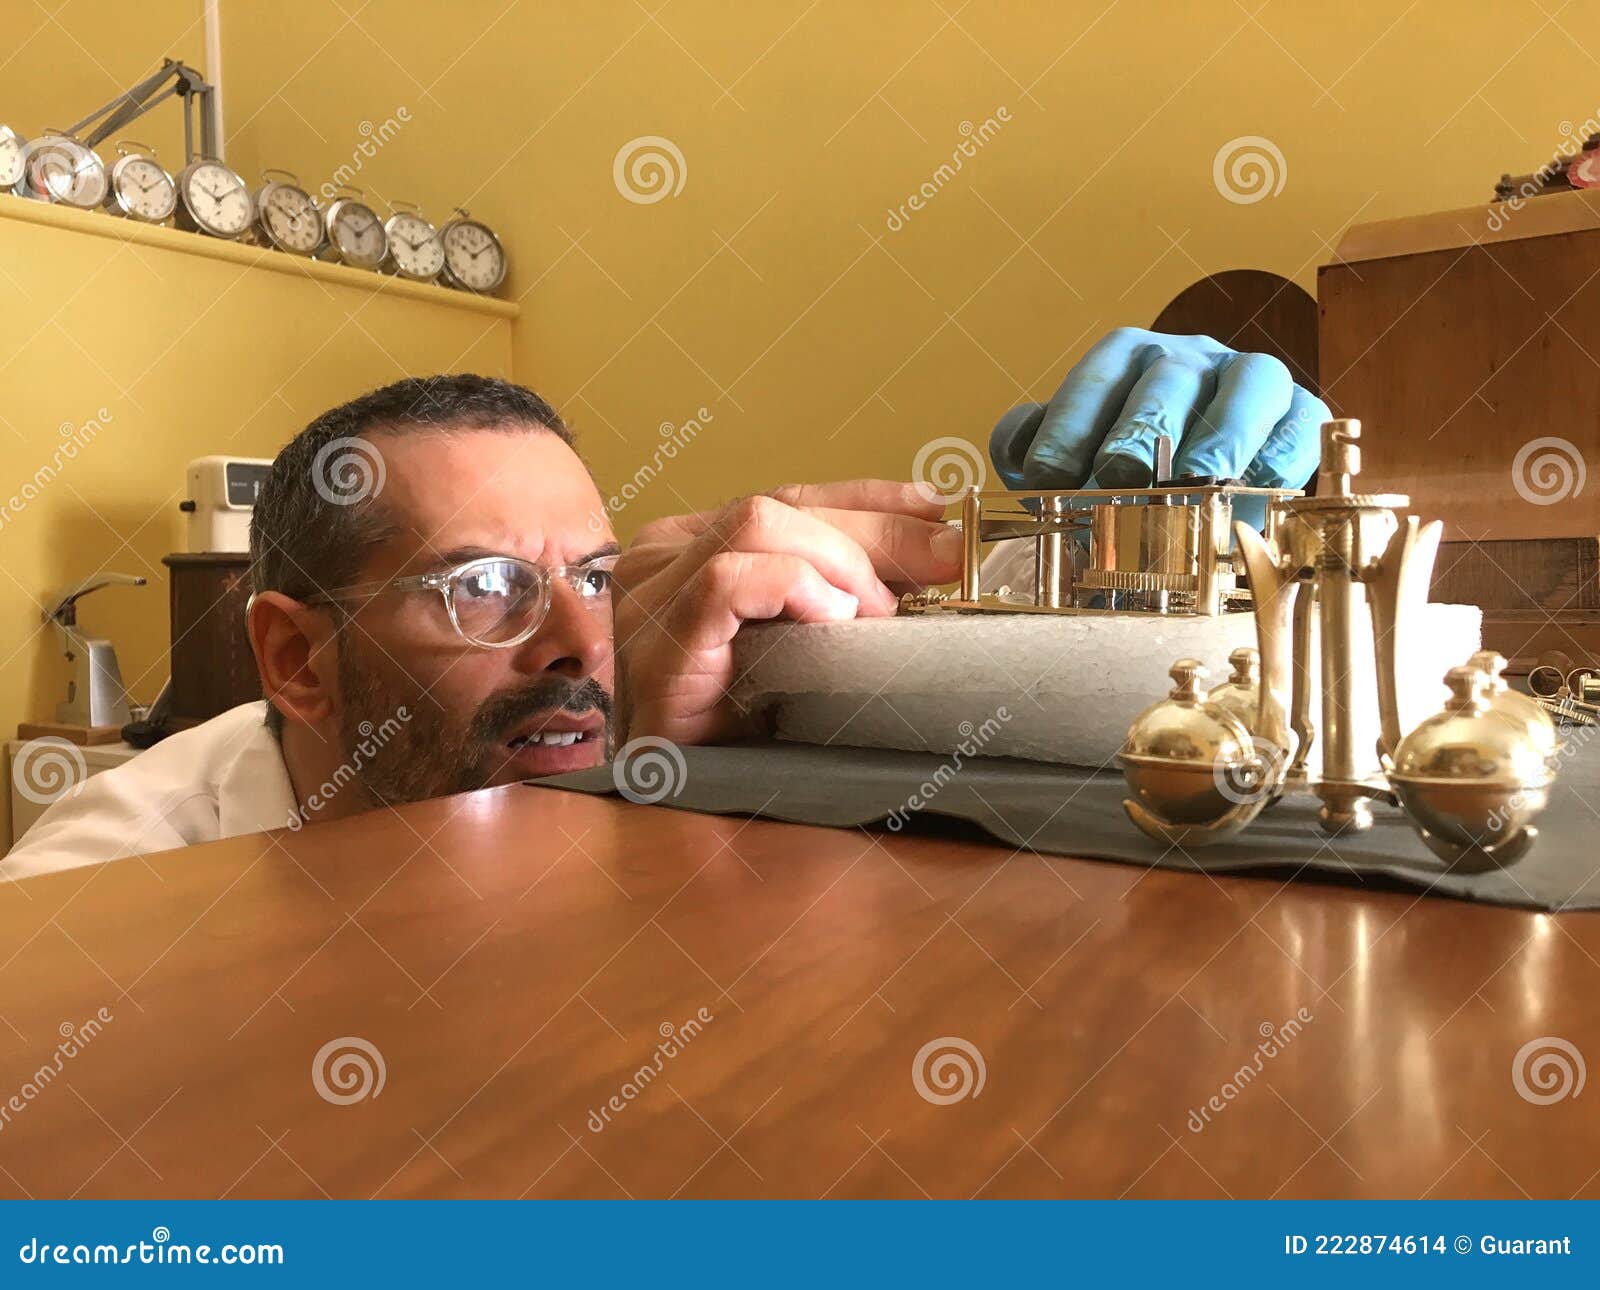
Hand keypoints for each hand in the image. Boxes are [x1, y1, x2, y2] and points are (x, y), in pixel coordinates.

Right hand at [613, 481, 961, 745]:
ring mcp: (652, 598)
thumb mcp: (801, 644)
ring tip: (875, 617)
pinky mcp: (658, 646)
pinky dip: (794, 588)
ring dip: (838, 564)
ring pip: (758, 524)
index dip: (871, 501)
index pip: (792, 500)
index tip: (938, 514)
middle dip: (876, 531)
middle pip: (782, 506)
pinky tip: (832, 620)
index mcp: (692, 549)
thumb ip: (841, 591)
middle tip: (943, 564)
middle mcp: (663, 560)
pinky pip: (728, 581)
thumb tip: (934, 550)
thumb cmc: (738, 737)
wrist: (680, 808)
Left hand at [989, 327, 1328, 526]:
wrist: (1216, 476)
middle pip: (1168, 379)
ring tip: (1202, 480)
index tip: (1046, 481)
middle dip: (1141, 428)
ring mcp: (1249, 377)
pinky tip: (1262, 484)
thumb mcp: (1076, 453)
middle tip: (1119, 475)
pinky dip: (1284, 451)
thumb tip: (1014, 451)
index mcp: (1126, 359)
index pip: (1094, 382)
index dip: (1067, 430)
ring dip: (1222, 434)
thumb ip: (1037, 446)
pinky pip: (1300, 419)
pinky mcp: (1300, 409)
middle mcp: (1188, 357)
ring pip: (1246, 386)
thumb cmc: (1130, 468)